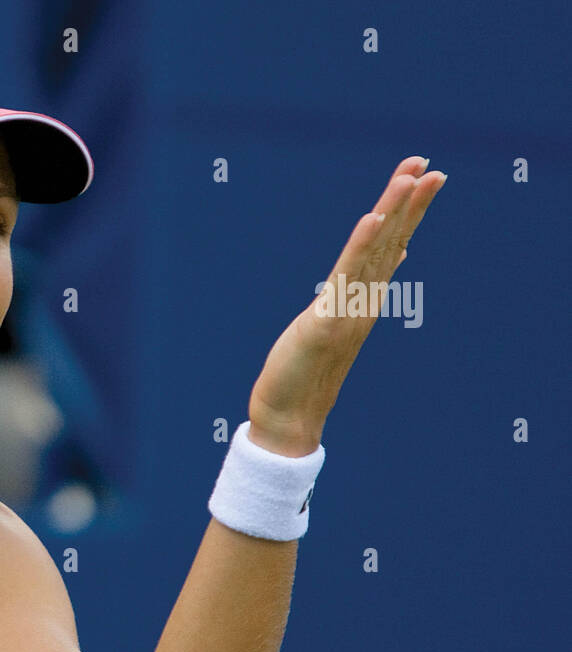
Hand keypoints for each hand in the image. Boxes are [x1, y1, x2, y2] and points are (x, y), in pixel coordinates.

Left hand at [247, 156, 447, 456]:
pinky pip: (346, 277)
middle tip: (430, 166)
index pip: (391, 245)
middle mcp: (364, 301)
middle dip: (410, 203)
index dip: (407, 210)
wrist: (291, 414)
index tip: (423, 174)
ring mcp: (349, 310)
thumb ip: (359, 291)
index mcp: (366, 298)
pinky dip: (360, 246)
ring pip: (374, 253)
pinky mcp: (327, 320)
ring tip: (409, 178)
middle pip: (391, 243)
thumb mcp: (336, 322)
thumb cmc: (308, 369)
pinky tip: (372, 219)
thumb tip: (391, 258)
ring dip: (393, 213)